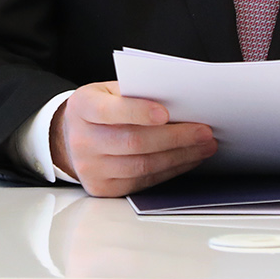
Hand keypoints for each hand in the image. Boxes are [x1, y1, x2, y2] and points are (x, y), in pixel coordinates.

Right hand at [49, 81, 216, 196]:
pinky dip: (170, 170)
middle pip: (132, 141)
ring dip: (179, 156)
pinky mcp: (103, 188)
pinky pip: (142, 181)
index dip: (138, 112)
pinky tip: (187, 159)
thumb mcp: (110, 90)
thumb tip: (180, 101)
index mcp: (82, 106)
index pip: (110, 110)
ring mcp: (90, 168)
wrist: (74, 136)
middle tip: (205, 132)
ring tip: (204, 147)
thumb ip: (136, 93)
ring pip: (141, 165)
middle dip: (175, 137)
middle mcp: (82, 140)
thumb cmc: (102, 108)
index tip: (166, 112)